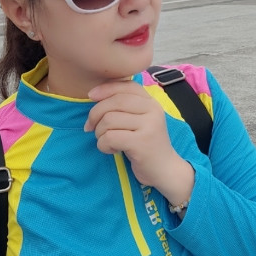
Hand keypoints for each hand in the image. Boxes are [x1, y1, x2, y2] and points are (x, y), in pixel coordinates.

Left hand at [86, 81, 193, 205]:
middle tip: (90, 127)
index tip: (90, 96)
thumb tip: (94, 95)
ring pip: (109, 120)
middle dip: (95, 114)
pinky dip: (103, 145)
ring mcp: (149, 126)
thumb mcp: (139, 120)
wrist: (165, 170)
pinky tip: (111, 150)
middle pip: (114, 102)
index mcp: (151, 102)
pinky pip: (109, 137)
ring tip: (106, 141)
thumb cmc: (145, 144)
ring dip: (99, 133)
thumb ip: (124, 105)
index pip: (126, 86)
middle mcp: (153, 110)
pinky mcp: (141, 143)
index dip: (105, 88)